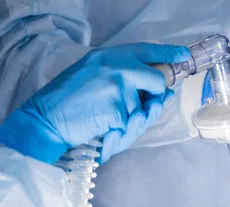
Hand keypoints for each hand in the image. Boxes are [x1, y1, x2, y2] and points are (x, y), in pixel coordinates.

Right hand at [0, 43, 190, 163]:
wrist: (45, 120)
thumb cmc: (66, 102)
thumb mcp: (93, 76)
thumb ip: (124, 78)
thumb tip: (162, 90)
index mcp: (109, 55)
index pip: (147, 50)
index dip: (169, 53)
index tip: (184, 55)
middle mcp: (117, 66)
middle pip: (158, 82)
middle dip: (154, 98)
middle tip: (138, 107)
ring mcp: (119, 87)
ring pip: (145, 110)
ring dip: (131, 121)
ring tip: (105, 120)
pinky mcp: (119, 110)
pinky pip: (132, 126)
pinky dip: (120, 133)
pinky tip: (102, 129)